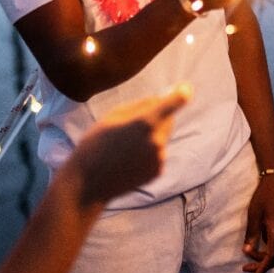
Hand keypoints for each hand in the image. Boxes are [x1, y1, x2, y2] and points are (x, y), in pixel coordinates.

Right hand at [64, 83, 191, 206]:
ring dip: (152, 136)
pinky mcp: (158, 171)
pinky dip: (149, 153)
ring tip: (125, 147)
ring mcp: (159, 158)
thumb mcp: (112, 116)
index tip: (185, 88)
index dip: (181, 94)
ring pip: (162, 137)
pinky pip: (158, 154)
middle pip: (168, 119)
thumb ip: (140, 105)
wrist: (88, 184)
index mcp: (145, 122)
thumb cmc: (95, 144)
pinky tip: (129, 160)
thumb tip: (161, 98)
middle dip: (158, 117)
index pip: (174, 103)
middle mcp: (157, 140)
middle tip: (133, 125)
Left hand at [241, 172, 273, 272]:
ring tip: (249, 258)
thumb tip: (247, 251)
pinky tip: (258, 247)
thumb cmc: (264, 195)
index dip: (262, 268)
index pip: (271, 256)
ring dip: (264, 258)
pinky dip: (268, 250)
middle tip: (245, 267)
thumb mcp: (254, 214)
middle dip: (261, 266)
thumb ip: (252, 233)